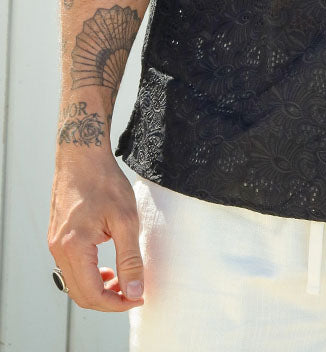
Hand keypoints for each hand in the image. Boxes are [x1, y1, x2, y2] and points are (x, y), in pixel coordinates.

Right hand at [48, 154, 144, 310]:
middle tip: (133, 292)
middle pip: (80, 295)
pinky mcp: (57, 238)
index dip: (117, 303)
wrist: (82, 156)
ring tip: (122, 280)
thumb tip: (134, 290)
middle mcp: (58, 250)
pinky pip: (71, 269)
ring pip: (74, 284)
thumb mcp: (126, 220)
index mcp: (73, 248)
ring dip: (98, 289)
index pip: (92, 295)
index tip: (139, 296)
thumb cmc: (104, 181)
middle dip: (108, 300)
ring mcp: (54, 244)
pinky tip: (107, 267)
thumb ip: (130, 258)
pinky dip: (89, 276)